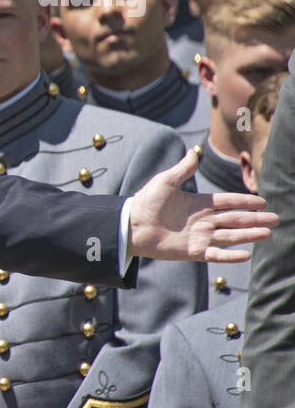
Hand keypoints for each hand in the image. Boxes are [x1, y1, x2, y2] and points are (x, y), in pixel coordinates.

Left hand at [128, 149, 275, 262]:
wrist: (131, 225)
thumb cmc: (145, 202)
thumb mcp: (165, 182)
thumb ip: (183, 169)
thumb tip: (194, 152)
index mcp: (199, 204)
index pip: (228, 202)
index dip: (245, 201)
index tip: (262, 202)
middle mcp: (202, 221)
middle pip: (235, 219)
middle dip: (255, 219)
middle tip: (275, 219)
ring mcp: (199, 236)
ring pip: (230, 236)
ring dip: (248, 235)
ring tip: (267, 233)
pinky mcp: (192, 251)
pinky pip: (215, 254)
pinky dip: (229, 255)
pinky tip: (245, 255)